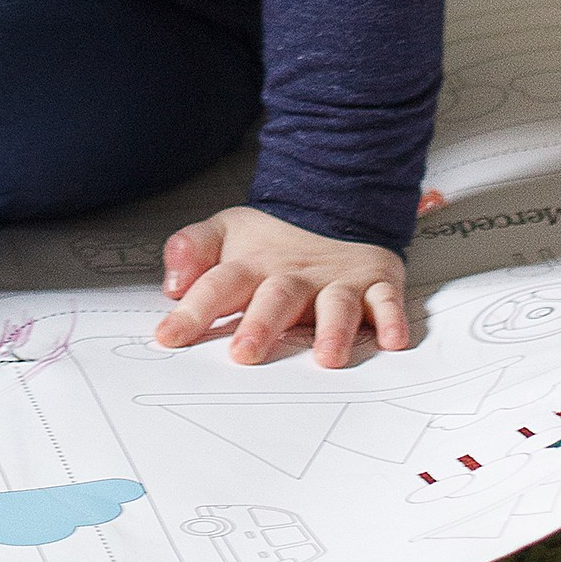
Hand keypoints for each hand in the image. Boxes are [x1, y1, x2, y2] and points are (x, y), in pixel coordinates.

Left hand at [153, 204, 410, 367]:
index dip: (192, 311)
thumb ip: (190, 251)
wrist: (332, 204)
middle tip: (245, 353)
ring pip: (335, 304)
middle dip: (261, 325)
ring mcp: (336, 281)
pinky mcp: (376, 283)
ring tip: (327, 357)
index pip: (217, 286)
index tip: (167, 338)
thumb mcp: (224, 234)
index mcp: (252, 266)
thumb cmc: (271, 241)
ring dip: (333, 330)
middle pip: (276, 298)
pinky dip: (393, 319)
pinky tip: (392, 340)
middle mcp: (294, 276)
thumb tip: (170, 282)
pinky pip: (388, 301)